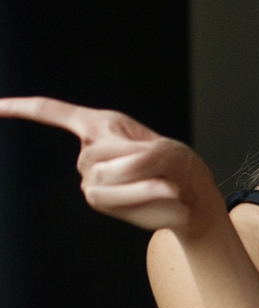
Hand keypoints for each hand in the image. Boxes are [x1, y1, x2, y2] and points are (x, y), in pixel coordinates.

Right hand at [0, 96, 221, 239]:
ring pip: (106, 179)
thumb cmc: (178, 167)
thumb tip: (112, 176)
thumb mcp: (170, 153)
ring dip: (144, 184)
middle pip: (99, 155)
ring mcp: (90, 176)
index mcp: (101, 124)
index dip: (22, 108)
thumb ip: (142, 158)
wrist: (188, 197)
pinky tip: (161, 196)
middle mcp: (89, 149)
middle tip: (165, 171)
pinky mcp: (98, 199)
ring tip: (164, 185)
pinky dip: (142, 196)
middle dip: (140, 163)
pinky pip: (111, 197)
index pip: (52, 112)